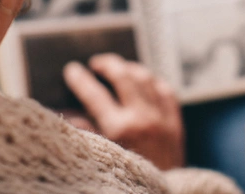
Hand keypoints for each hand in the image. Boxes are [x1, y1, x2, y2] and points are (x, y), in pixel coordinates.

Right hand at [63, 54, 184, 169]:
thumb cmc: (127, 181)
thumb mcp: (102, 157)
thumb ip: (86, 132)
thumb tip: (68, 113)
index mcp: (120, 129)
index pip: (95, 94)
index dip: (81, 80)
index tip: (72, 70)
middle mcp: (143, 118)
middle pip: (123, 77)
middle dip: (107, 65)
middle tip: (96, 63)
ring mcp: (162, 118)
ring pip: (146, 78)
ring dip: (130, 68)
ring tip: (119, 68)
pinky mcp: (176, 122)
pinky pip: (166, 90)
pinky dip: (154, 81)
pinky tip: (145, 80)